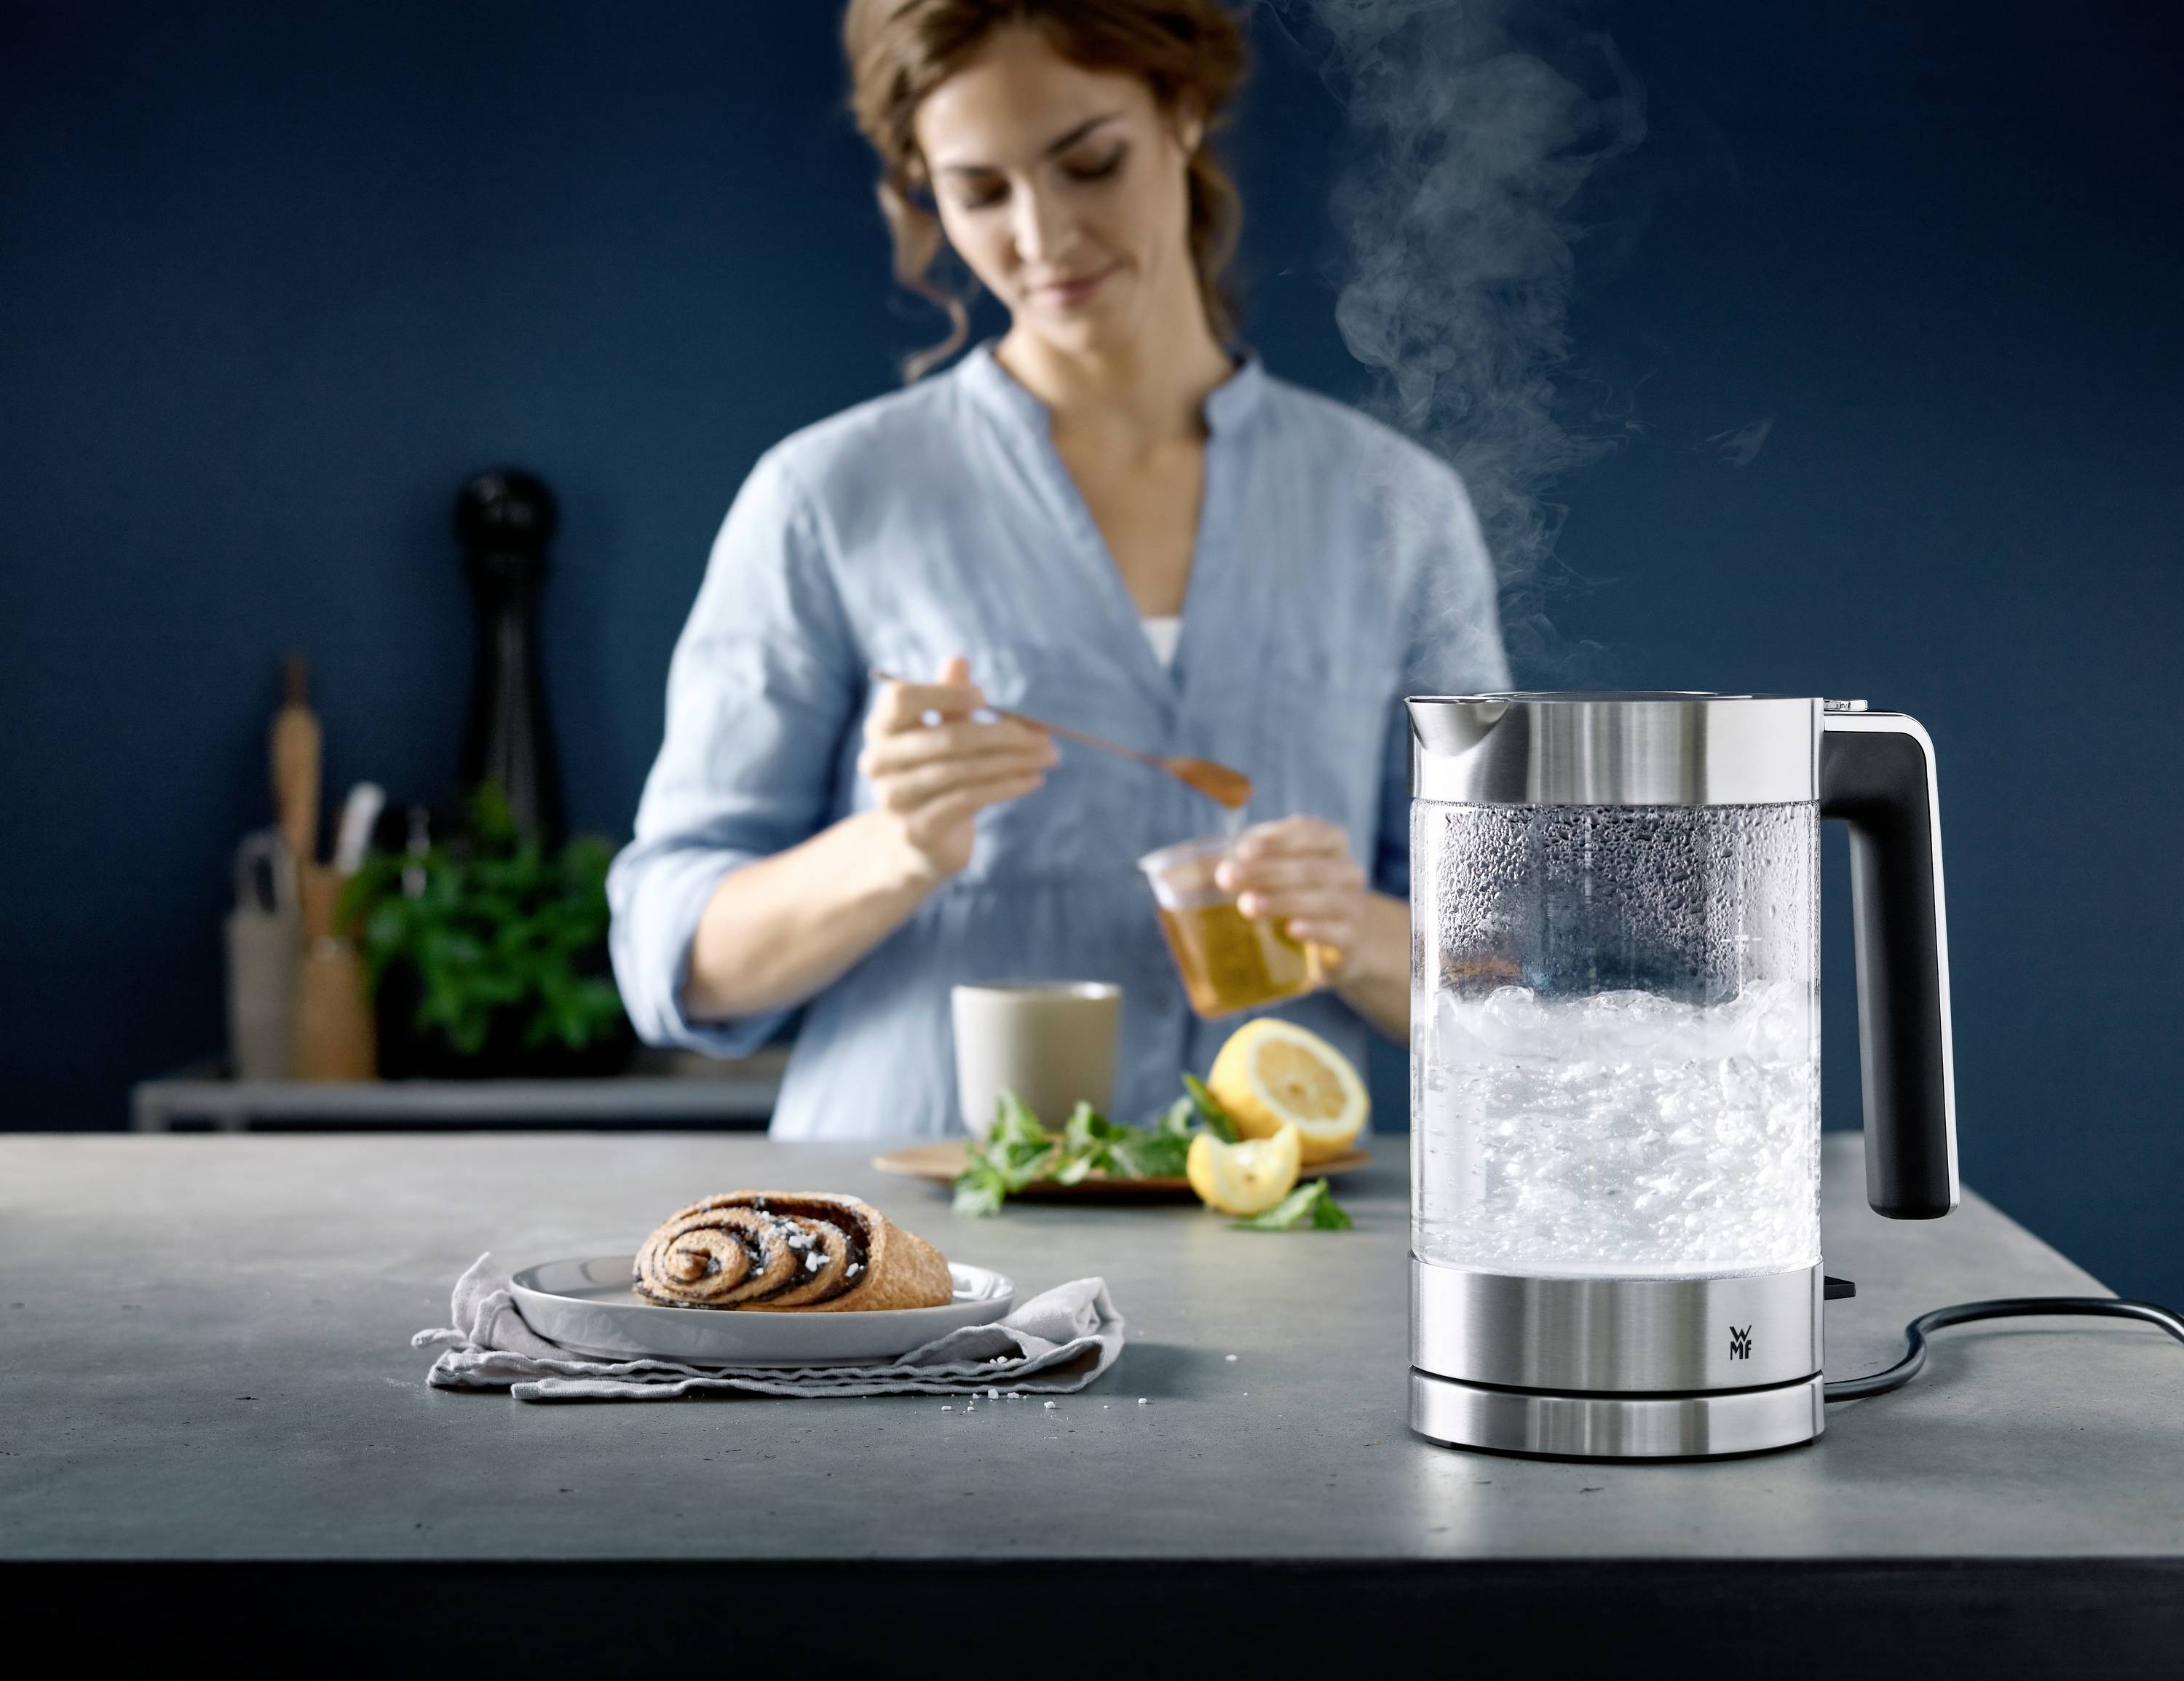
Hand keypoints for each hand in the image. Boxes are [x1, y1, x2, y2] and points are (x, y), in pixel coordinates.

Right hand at [858, 655, 1055, 883]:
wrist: (919, 842)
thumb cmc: (936, 772)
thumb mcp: (942, 730)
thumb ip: (948, 698)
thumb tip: (957, 659)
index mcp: (881, 727)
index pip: (902, 697)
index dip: (946, 693)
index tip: (985, 698)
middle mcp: (878, 761)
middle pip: (947, 738)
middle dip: (1003, 735)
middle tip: (1044, 736)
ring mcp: (894, 798)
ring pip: (963, 771)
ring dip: (1014, 762)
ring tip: (1048, 756)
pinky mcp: (916, 830)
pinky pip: (968, 800)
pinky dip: (1006, 787)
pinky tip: (1032, 780)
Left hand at [1215, 817, 1374, 978]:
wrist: (1349, 939)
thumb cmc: (1300, 896)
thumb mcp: (1277, 874)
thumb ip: (1239, 867)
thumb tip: (1175, 877)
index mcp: (1329, 843)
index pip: (1308, 832)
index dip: (1277, 839)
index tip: (1243, 848)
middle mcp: (1346, 870)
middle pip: (1309, 867)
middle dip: (1266, 871)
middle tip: (1227, 878)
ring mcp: (1352, 905)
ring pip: (1323, 898)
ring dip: (1283, 900)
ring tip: (1248, 906)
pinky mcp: (1351, 940)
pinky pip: (1337, 931)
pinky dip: (1315, 929)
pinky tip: (1291, 930)